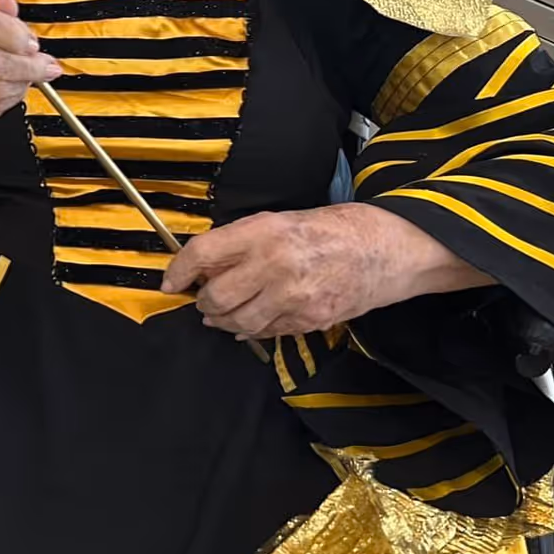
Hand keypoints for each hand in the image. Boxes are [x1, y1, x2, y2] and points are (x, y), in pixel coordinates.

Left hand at [160, 204, 490, 339]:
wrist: (383, 248)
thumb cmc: (328, 229)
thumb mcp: (278, 220)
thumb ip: (240, 242)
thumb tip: (203, 267)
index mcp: (262, 231)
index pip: (203, 253)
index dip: (179, 270)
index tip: (170, 282)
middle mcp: (274, 264)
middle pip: (216, 297)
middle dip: (203, 303)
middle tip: (202, 300)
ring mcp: (293, 297)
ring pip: (238, 323)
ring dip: (223, 322)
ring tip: (221, 315)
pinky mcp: (310, 320)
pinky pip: (267, 333)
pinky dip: (253, 330)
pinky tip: (252, 321)